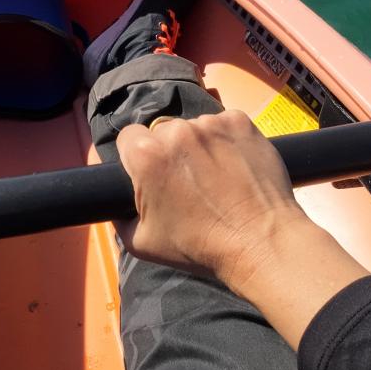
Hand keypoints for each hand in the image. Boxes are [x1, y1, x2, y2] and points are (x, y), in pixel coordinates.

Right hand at [116, 109, 370, 349]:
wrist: (261, 243)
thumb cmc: (200, 247)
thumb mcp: (140, 242)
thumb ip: (116, 215)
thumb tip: (109, 199)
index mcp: (145, 156)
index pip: (127, 138)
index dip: (136, 158)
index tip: (151, 174)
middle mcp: (175, 130)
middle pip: (161, 132)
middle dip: (168, 152)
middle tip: (186, 182)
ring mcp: (211, 123)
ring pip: (194, 128)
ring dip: (198, 146)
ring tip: (215, 178)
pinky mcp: (240, 122)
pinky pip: (223, 124)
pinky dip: (225, 141)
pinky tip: (234, 167)